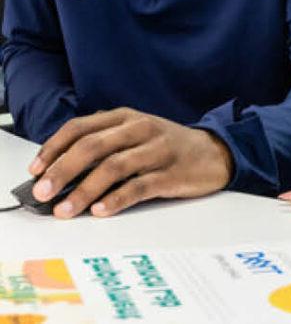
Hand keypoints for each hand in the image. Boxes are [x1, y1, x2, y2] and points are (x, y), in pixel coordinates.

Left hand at [26, 108, 233, 217]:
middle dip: (62, 171)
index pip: (80, 128)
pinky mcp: (173, 174)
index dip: (54, 148)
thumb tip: (59, 173)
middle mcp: (141, 130)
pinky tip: (101, 210)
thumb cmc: (168, 147)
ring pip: (113, 167)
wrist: (218, 153)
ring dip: (84, 191)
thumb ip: (103, 145)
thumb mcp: (135, 135)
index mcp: (126, 117)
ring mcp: (158, 151)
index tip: (35, 170)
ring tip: (65, 209)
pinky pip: (140, 187)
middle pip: (93, 147)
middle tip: (43, 192)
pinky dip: (117, 199)